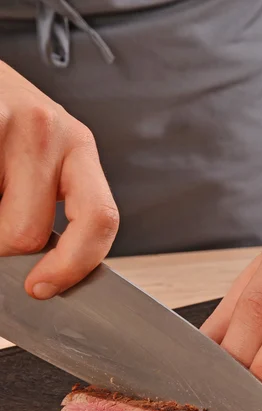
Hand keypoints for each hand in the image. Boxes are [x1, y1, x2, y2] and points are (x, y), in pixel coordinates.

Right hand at [0, 61, 118, 298]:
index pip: (100, 220)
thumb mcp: (37, 156)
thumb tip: (39, 268)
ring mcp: (10, 122)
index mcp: (78, 147)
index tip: (42, 288)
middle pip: (28, 233)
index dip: (73, 266)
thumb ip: (46, 203)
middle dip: (4, 246)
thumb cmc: (3, 119)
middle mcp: (51, 131)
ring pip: (1, 226)